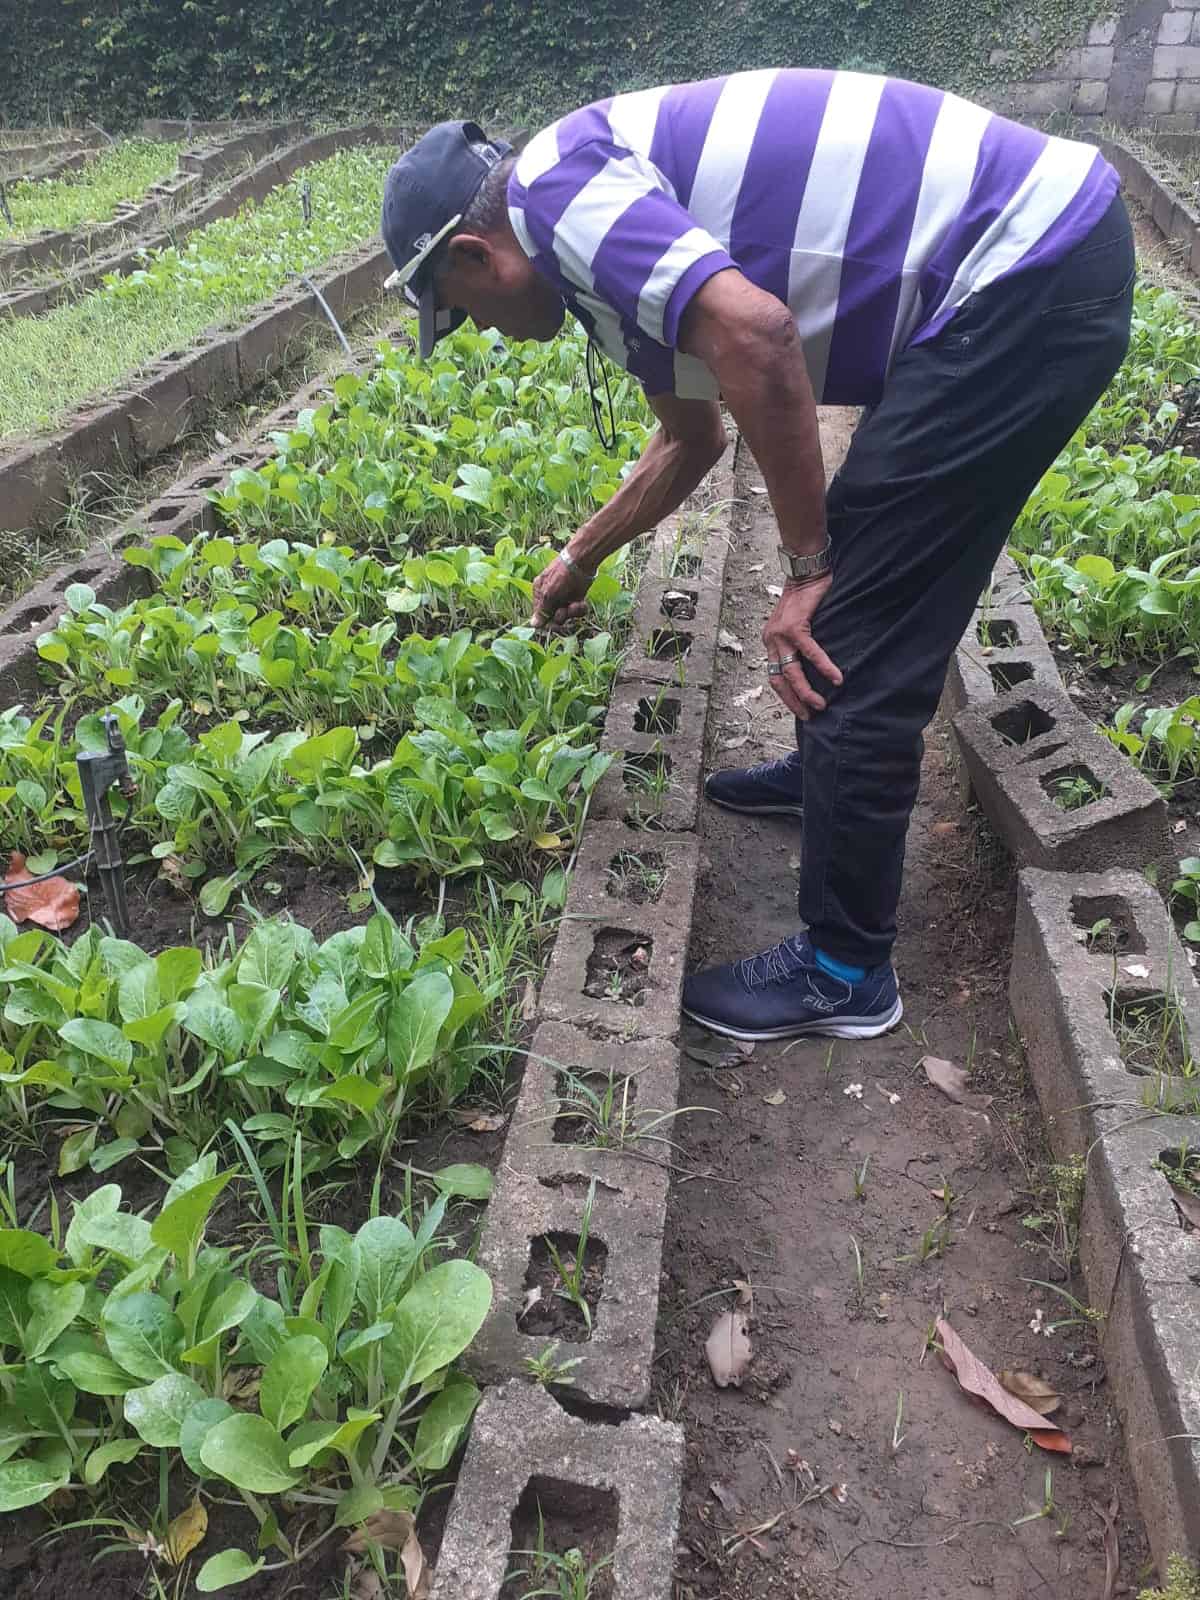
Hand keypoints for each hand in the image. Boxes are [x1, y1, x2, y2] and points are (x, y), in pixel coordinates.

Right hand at [530, 555, 591, 629]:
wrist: (582, 562)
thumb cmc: (561, 575)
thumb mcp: (548, 593)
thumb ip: (542, 610)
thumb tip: (533, 624)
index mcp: (539, 594)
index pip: (540, 616)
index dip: (547, 621)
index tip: (553, 623)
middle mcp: (550, 598)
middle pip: (553, 618)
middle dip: (561, 617)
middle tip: (565, 610)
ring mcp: (563, 598)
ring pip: (566, 616)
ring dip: (572, 613)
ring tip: (575, 604)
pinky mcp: (576, 598)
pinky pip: (576, 611)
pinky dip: (580, 609)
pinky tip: (582, 603)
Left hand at [762, 575, 842, 720]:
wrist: (807, 570)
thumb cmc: (809, 596)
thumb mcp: (800, 624)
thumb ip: (801, 643)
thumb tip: (816, 666)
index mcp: (771, 641)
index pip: (774, 675)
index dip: (786, 695)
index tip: (800, 709)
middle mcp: (771, 640)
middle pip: (778, 680)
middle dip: (794, 701)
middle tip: (810, 715)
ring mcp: (780, 634)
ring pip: (791, 672)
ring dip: (806, 692)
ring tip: (821, 705)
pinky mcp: (794, 626)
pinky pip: (810, 653)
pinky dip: (823, 667)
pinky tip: (836, 679)